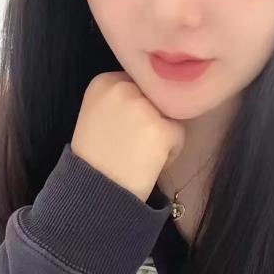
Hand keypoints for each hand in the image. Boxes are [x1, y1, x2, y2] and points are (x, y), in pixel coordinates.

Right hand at [71, 71, 185, 202]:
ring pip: (170, 114)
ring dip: (161, 134)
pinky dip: (170, 153)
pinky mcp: (161, 129)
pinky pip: (179, 135)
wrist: (95, 192)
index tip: (121, 129)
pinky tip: (148, 163)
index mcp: (104, 81)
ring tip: (138, 154)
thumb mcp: (97, 113)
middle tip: (130, 143)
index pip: (139, 84)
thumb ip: (120, 98)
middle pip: (156, 97)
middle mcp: (123, 88)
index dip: (137, 108)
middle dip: (152, 118)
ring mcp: (143, 108)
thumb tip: (154, 93)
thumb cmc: (96, 156)